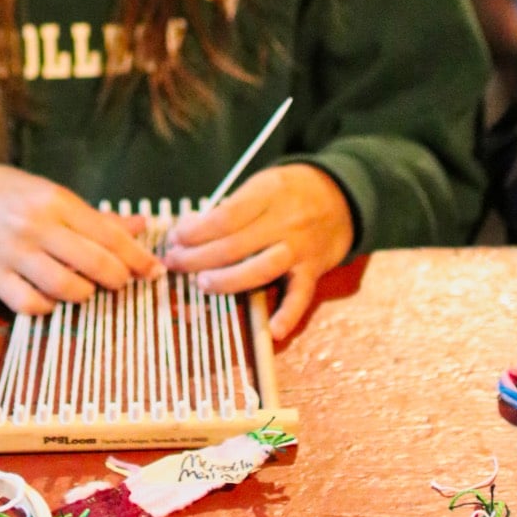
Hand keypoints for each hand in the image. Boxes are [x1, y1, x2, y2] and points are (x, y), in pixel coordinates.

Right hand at [0, 164, 163, 314]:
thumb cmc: (9, 194)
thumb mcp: (53, 194)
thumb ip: (96, 217)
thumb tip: (140, 227)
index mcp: (56, 201)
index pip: (109, 235)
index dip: (138, 258)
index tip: (154, 271)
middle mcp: (36, 226)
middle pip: (94, 263)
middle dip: (118, 279)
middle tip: (122, 283)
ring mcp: (13, 253)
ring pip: (66, 287)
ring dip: (85, 294)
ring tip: (86, 288)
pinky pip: (30, 304)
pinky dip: (48, 307)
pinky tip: (52, 298)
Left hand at [163, 164, 353, 340]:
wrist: (342, 197)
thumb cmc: (290, 191)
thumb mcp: (261, 185)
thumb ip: (231, 208)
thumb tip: (190, 229)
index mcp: (268, 194)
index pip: (225, 217)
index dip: (196, 231)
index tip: (175, 238)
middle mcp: (284, 221)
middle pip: (234, 245)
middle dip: (197, 258)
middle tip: (174, 263)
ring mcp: (299, 248)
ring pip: (260, 269)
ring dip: (227, 280)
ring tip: (202, 284)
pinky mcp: (313, 270)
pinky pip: (301, 295)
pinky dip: (288, 314)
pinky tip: (272, 331)